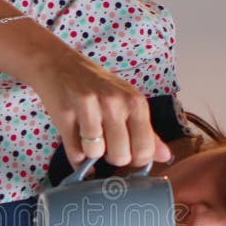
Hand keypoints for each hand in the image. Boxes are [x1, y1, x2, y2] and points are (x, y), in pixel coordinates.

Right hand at [28, 50, 170, 169]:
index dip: (136, 160)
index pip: (144, 150)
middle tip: (107, 144)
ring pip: (95, 154)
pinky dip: (75, 156)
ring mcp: (89, 108)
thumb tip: (166, 157)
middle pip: (120, 157)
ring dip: (91, 154)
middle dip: (112, 158)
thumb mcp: (127, 102)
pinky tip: (77, 142)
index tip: (128, 154)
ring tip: (89, 138)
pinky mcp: (65, 114)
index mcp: (135, 102)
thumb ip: (147, 132)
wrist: (58, 64)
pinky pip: (74, 152)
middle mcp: (114, 103)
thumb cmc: (96, 86)